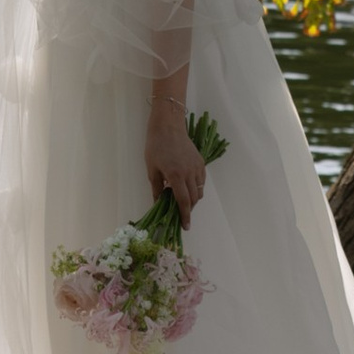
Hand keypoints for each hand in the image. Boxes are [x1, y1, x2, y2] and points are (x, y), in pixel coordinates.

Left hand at [146, 101, 207, 218]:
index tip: (185, 226)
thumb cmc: (156, 146)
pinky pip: (201, 181)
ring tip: (183, 201)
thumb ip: (156, 189)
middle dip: (188, 210)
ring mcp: (197, 167)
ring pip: (199, 191)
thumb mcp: (152, 169)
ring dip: (193, 199)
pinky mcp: (200, 162)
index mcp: (176, 176)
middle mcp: (190, 173)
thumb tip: (158, 204)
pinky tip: (188, 187)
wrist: (168, 126)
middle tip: (180, 215)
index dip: (185, 216)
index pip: (183, 202)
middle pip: (194, 199)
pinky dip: (196, 188)